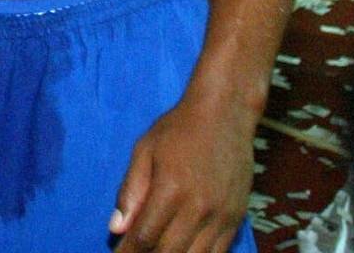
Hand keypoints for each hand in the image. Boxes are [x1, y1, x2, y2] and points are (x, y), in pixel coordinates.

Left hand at [110, 91, 253, 251]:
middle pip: (170, 252)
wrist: (226, 114)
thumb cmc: (178, 128)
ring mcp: (222, 216)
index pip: (146, 236)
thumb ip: (131, 191)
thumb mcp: (144, 151)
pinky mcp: (237, 219)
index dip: (129, 252)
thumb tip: (116, 228)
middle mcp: (199, 208)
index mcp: (171, 190)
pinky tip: (183, 252)